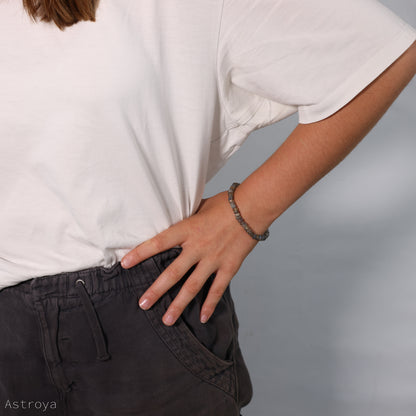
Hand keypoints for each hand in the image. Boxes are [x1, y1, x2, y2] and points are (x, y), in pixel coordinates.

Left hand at [120, 190, 259, 325]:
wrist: (252, 208)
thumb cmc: (226, 203)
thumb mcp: (200, 206)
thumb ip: (186, 217)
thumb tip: (173, 218)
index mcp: (188, 229)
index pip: (159, 242)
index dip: (141, 253)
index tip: (125, 264)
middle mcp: (198, 247)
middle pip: (173, 272)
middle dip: (156, 290)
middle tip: (143, 304)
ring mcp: (213, 259)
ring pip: (192, 286)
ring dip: (179, 304)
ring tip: (166, 320)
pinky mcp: (229, 267)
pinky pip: (217, 289)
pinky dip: (210, 304)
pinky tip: (203, 318)